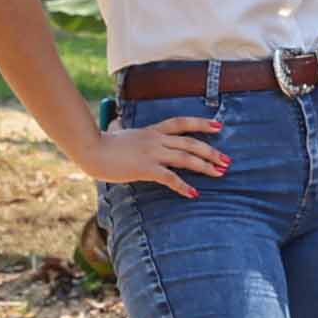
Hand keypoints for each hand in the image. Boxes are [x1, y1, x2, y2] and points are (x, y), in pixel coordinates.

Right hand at [85, 111, 230, 194]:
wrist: (91, 149)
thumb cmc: (104, 145)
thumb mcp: (124, 135)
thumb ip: (133, 134)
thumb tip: (129, 130)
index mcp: (152, 131)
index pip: (181, 123)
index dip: (201, 123)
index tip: (218, 126)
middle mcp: (156, 140)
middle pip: (190, 143)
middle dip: (211, 152)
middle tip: (227, 161)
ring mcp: (152, 153)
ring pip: (185, 158)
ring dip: (205, 166)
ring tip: (220, 173)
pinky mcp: (146, 168)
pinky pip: (170, 177)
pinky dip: (183, 186)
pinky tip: (194, 193)